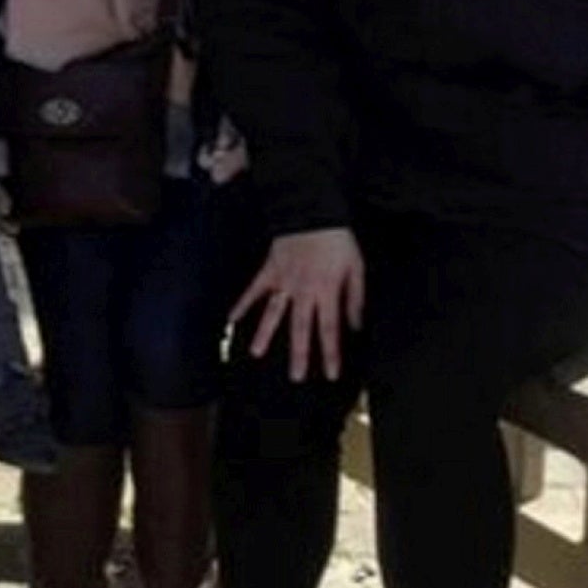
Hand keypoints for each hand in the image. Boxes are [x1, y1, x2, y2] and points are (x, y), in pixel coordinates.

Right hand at [230, 227, 364, 383]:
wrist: (312, 210)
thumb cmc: (337, 240)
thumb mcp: (356, 267)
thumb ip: (355, 298)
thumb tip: (356, 324)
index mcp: (326, 291)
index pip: (329, 328)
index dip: (330, 353)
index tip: (330, 374)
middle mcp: (303, 291)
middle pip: (300, 327)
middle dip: (300, 353)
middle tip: (296, 377)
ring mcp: (283, 281)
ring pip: (274, 312)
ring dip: (265, 333)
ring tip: (257, 353)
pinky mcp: (270, 269)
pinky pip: (254, 289)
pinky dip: (242, 302)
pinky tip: (232, 318)